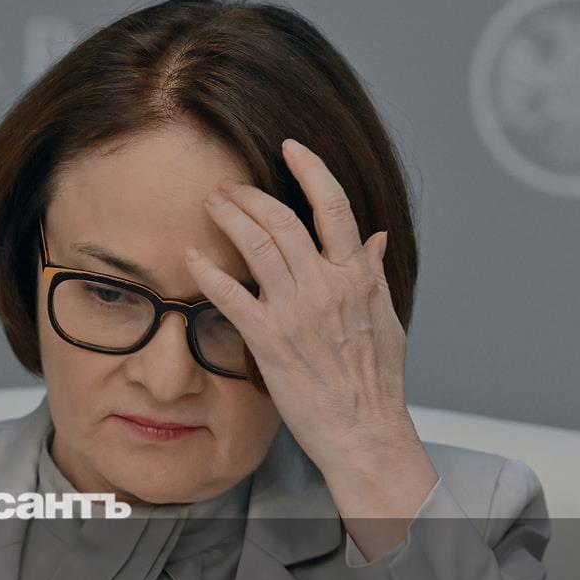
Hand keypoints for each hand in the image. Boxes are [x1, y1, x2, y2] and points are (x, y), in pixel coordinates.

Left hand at [184, 138, 437, 557]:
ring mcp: (297, 312)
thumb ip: (374, 274)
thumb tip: (377, 237)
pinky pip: (231, 295)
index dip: (311, 168)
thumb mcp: (387, 320)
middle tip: (228, 186)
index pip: (335, 206)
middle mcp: (327, 287)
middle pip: (284, 218)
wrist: (364, 433)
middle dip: (250, 194)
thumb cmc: (376, 382)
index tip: (291, 147)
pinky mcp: (269, 341)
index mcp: (357, 277)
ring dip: (229, 217)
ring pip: (257, 245)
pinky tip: (192, 256)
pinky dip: (209, 271)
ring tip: (211, 205)